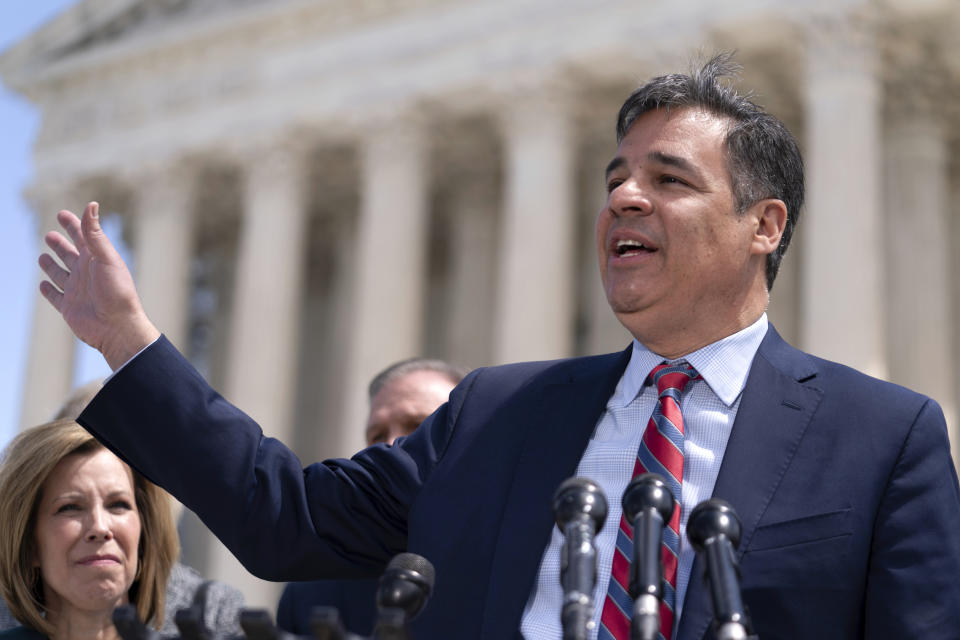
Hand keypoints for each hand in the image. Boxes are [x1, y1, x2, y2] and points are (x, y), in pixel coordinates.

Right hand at [38, 202, 159, 369]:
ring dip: (51, 266)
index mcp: (97, 260)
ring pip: (59, 274)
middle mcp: (86, 274)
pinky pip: (55, 297)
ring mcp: (76, 291)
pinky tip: (44, 285)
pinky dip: (48, 290)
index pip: (83, 237)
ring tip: (43, 257)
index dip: (73, 225)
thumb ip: (95, 234)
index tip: (62, 214)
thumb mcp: (106, 258)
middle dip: (60, 244)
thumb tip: (91, 204)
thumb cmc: (117, 292)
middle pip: (69, 254)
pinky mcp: (69, 308)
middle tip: (50, 234)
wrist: (118, 328)